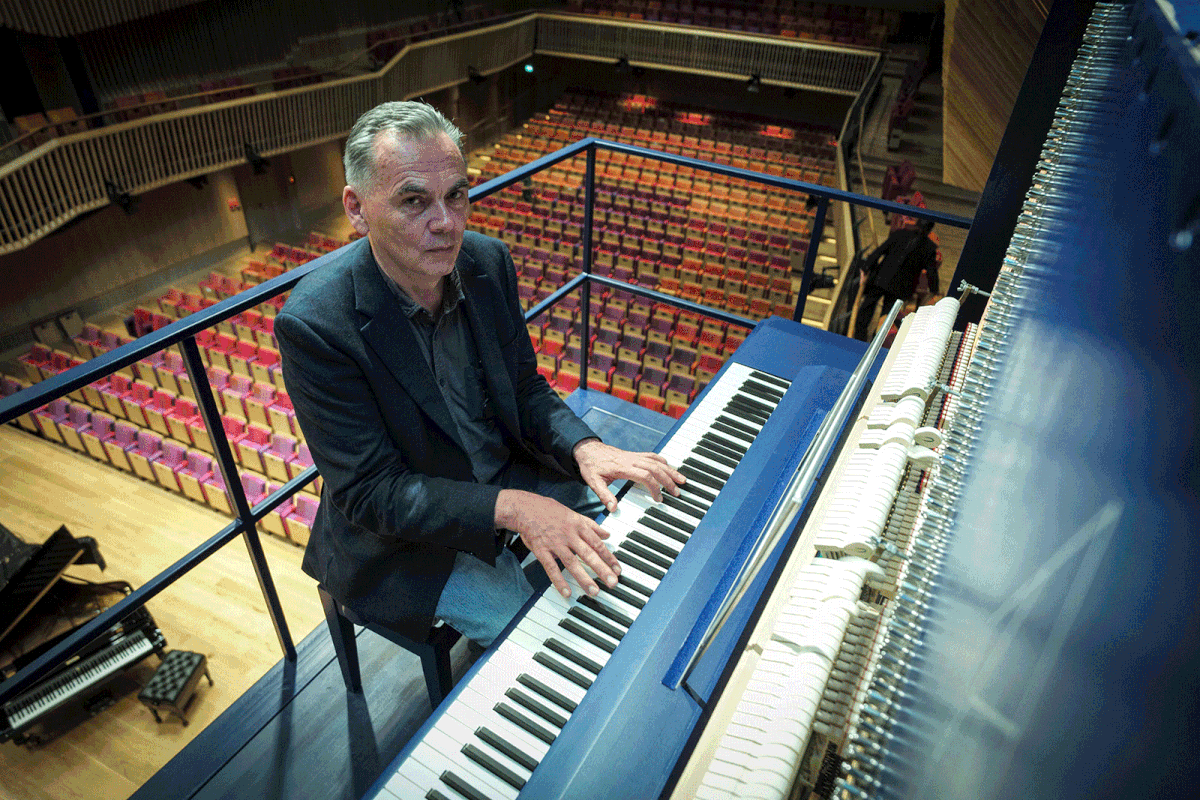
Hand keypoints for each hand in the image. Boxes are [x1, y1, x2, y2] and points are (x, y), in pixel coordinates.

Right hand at [495, 489, 619, 598]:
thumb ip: (591, 525)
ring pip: (572, 563)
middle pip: (588, 554)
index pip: (597, 544)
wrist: (524, 508)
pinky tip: (567, 592)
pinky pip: (551, 568)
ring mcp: (555, 544)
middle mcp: (569, 535)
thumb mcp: (573, 513)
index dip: (609, 557)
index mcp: (578, 525)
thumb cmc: (549, 510)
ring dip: (584, 578)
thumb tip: (607, 534)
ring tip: (594, 591)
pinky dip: (559, 581)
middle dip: (602, 570)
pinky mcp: (542, 551)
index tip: (618, 569)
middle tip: (612, 583)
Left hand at [572, 439, 685, 512]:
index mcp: (623, 467)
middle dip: (669, 480)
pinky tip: (669, 466)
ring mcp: (634, 456)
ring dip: (670, 470)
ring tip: (682, 479)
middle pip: (656, 468)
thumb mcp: (593, 482)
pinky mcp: (634, 454)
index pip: (645, 476)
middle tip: (677, 492)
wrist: (587, 449)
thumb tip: (614, 508)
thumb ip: (604, 495)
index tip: (659, 499)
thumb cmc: (590, 465)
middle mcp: (631, 459)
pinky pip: (652, 455)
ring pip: (657, 461)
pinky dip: (663, 461)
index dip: (655, 487)